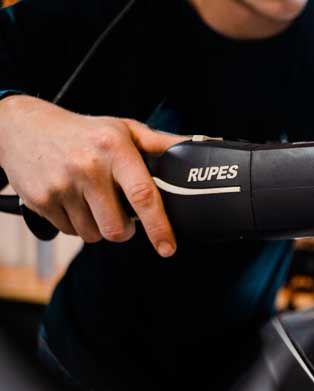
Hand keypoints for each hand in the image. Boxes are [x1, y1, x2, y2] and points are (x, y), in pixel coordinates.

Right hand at [0, 95, 186, 255]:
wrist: (24, 126)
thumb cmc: (84, 132)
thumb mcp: (123, 128)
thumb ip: (159, 142)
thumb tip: (196, 144)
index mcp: (115, 149)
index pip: (143, 195)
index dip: (158, 227)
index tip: (168, 247)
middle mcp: (89, 167)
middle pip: (117, 228)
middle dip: (123, 230)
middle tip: (119, 211)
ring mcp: (62, 185)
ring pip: (94, 234)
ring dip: (99, 226)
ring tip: (93, 200)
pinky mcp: (41, 200)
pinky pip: (70, 231)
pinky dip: (77, 223)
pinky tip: (73, 200)